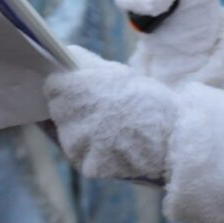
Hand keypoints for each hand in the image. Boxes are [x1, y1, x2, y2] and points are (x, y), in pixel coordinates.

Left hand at [44, 45, 176, 179]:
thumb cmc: (145, 98)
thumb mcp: (117, 72)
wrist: (170, 135)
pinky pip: (83, 155)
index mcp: (73, 89)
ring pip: (68, 134)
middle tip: (100, 108)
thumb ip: (86, 64)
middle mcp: (68, 117)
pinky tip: (114, 144)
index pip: (53, 85)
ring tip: (109, 127)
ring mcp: (76, 144)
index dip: (67, 84)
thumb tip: (66, 58)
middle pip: (58, 110)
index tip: (78, 87)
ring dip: (82, 131)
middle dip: (73, 108)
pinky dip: (95, 152)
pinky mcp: (86, 165)